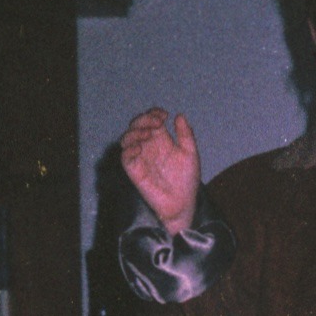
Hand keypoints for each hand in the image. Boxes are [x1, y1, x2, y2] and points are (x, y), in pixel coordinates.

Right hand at [120, 107, 199, 232]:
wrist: (182, 203)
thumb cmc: (187, 180)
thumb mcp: (190, 153)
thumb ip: (185, 134)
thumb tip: (178, 115)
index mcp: (161, 139)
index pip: (151, 119)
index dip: (154, 112)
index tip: (164, 115)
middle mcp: (148, 146)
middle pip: (137, 124)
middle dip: (144, 119)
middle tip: (157, 123)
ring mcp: (140, 158)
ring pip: (127, 137)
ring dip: (135, 131)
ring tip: (148, 134)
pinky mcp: (134, 171)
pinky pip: (125, 156)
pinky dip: (129, 149)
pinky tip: (140, 147)